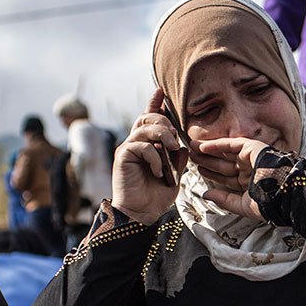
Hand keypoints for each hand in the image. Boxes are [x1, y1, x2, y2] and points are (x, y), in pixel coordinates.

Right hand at [112, 89, 187, 224]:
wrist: (141, 213)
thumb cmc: (155, 196)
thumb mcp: (174, 176)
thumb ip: (178, 161)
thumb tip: (183, 147)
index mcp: (147, 145)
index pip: (150, 119)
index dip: (154, 104)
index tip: (160, 91)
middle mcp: (135, 143)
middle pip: (147, 117)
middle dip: (164, 121)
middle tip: (175, 136)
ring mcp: (128, 148)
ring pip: (145, 128)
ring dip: (163, 136)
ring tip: (171, 149)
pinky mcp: (123, 156)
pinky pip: (141, 146)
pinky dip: (154, 157)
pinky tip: (158, 170)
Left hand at [190, 137, 269, 219]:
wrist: (283, 193)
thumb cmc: (268, 204)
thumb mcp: (242, 205)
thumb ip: (224, 200)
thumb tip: (205, 195)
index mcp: (248, 183)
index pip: (226, 178)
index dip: (211, 174)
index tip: (198, 170)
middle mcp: (248, 170)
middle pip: (223, 164)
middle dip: (206, 161)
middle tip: (191, 157)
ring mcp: (250, 158)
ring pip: (225, 153)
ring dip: (209, 151)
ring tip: (192, 149)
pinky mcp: (252, 148)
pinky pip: (231, 144)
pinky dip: (216, 145)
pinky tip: (203, 147)